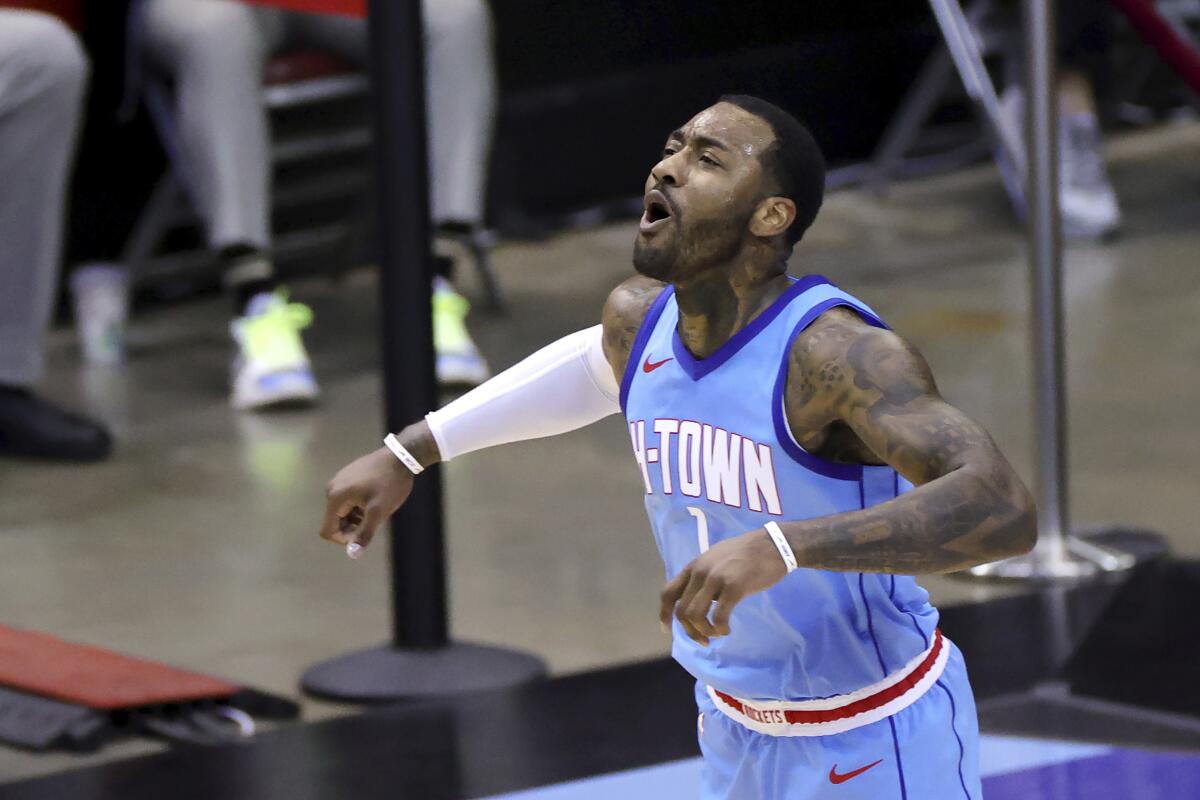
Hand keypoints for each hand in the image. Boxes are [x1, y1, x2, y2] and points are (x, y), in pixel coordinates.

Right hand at [318, 447, 412, 553]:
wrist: (400, 457)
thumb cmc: (390, 485)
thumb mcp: (378, 512)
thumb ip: (364, 534)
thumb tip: (353, 554)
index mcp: (335, 498)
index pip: (328, 531)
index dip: (344, 539)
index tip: (364, 533)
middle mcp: (332, 489)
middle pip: (335, 521)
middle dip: (353, 526)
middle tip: (374, 520)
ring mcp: (339, 480)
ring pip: (343, 511)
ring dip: (358, 516)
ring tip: (377, 507)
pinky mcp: (347, 476)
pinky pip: (348, 499)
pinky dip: (359, 505)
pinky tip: (375, 498)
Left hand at [659, 529, 787, 645]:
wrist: (772, 545)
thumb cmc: (746, 554)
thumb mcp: (715, 559)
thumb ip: (703, 577)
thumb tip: (697, 600)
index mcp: (693, 566)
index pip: (668, 593)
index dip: (664, 615)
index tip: (668, 630)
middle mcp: (700, 572)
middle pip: (681, 610)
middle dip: (690, 631)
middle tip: (703, 640)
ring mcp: (716, 579)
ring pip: (695, 616)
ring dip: (704, 631)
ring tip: (716, 633)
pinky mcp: (734, 587)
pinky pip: (718, 617)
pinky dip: (720, 629)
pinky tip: (727, 629)